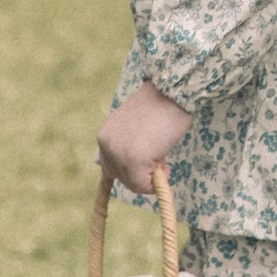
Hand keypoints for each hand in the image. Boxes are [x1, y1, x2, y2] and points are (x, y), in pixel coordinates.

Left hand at [96, 82, 191, 199]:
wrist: (171, 91)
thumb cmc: (161, 106)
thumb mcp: (137, 128)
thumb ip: (131, 146)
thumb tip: (139, 174)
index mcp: (105, 136)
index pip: (110, 166)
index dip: (130, 168)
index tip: (147, 160)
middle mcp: (106, 146)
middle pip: (120, 177)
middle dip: (141, 173)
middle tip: (159, 158)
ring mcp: (119, 154)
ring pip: (132, 183)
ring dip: (150, 177)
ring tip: (163, 156)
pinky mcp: (134, 161)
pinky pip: (143, 185)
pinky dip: (156, 184)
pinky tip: (166, 168)